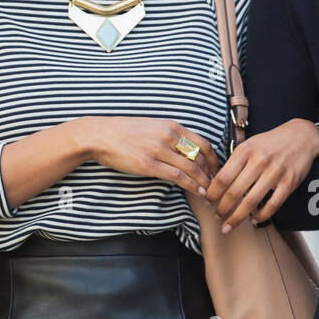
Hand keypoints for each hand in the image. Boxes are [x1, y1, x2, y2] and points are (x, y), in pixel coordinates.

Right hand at [73, 117, 220, 197]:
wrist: (100, 135)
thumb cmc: (124, 132)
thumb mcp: (151, 127)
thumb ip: (169, 136)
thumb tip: (184, 151)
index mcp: (170, 126)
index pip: (203, 143)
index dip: (214, 159)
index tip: (218, 170)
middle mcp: (167, 136)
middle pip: (200, 157)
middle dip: (212, 173)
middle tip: (218, 186)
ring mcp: (158, 150)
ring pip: (191, 168)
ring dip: (204, 182)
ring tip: (210, 193)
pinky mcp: (148, 164)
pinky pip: (176, 176)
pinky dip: (190, 185)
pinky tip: (197, 192)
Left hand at [204, 119, 318, 231]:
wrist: (302, 136)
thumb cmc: (271, 142)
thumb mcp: (249, 144)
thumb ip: (235, 162)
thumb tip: (217, 184)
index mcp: (245, 151)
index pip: (223, 177)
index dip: (212, 193)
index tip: (207, 202)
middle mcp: (259, 161)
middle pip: (234, 192)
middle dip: (222, 209)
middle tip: (216, 218)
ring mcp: (275, 172)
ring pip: (251, 201)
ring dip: (237, 217)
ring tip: (229, 225)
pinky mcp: (289, 182)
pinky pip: (272, 204)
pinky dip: (261, 215)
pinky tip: (253, 220)